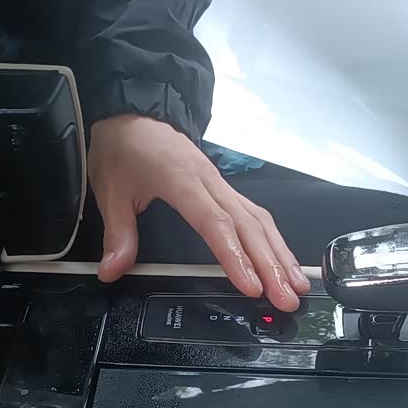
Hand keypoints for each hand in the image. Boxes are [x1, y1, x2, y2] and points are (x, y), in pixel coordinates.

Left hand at [88, 114, 310, 310]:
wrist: (134, 110)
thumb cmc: (125, 146)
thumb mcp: (109, 189)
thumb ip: (117, 233)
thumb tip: (112, 269)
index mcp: (182, 180)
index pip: (216, 223)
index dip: (236, 256)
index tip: (251, 286)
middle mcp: (210, 181)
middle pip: (249, 226)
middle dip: (272, 265)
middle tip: (287, 298)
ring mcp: (221, 183)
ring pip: (260, 220)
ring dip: (281, 254)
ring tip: (297, 285)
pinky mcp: (224, 187)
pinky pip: (255, 214)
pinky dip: (274, 240)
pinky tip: (284, 261)